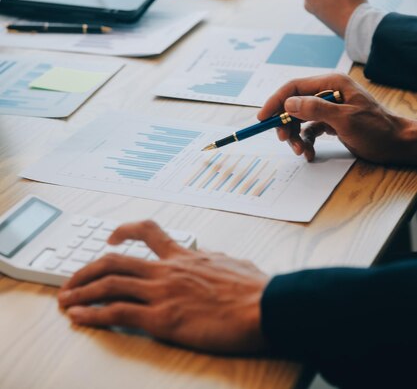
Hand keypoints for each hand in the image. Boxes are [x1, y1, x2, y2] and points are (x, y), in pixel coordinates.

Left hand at [58, 220, 267, 353]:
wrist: (266, 306)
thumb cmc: (256, 290)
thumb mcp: (231, 264)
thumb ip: (211, 261)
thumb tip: (207, 260)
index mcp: (184, 255)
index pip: (148, 232)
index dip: (124, 232)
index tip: (111, 238)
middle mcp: (167, 269)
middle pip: (115, 260)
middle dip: (87, 269)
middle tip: (71, 279)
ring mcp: (163, 292)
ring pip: (109, 283)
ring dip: (81, 291)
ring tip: (64, 300)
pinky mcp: (163, 319)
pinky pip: (118, 313)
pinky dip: (93, 315)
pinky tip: (79, 318)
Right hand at [257, 73, 416, 164]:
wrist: (397, 145)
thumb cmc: (377, 130)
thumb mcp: (345, 120)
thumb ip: (315, 109)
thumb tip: (288, 103)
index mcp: (331, 83)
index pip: (294, 87)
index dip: (276, 101)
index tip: (263, 118)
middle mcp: (329, 92)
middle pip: (294, 104)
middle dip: (286, 123)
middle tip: (284, 140)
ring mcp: (330, 108)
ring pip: (300, 119)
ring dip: (296, 136)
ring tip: (301, 151)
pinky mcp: (332, 122)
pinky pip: (310, 130)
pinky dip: (307, 141)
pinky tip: (310, 153)